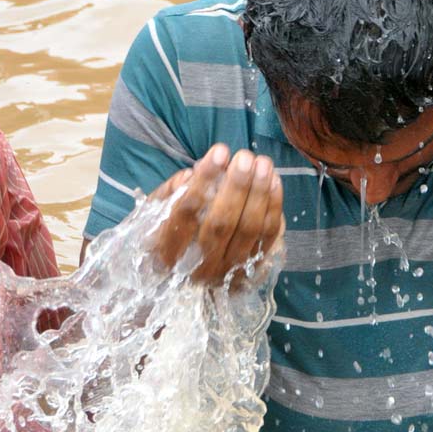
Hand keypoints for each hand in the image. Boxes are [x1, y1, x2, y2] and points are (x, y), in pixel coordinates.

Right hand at [149, 144, 284, 283]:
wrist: (187, 279)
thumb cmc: (170, 231)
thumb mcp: (157, 212)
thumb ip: (171, 192)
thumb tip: (191, 175)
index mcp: (166, 251)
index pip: (186, 212)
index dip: (204, 180)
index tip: (219, 152)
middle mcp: (198, 266)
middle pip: (221, 223)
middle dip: (237, 186)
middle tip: (246, 157)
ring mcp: (228, 271)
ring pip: (248, 230)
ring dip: (259, 193)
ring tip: (263, 163)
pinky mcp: (252, 269)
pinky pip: (268, 236)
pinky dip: (273, 207)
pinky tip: (274, 181)